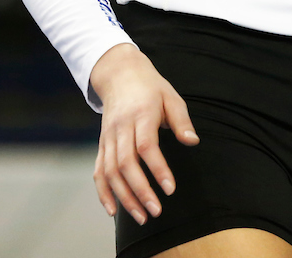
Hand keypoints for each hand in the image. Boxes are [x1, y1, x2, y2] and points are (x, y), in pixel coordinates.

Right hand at [91, 42, 199, 224]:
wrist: (120, 73)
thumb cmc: (151, 87)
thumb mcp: (171, 96)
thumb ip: (182, 121)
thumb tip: (193, 142)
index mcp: (141, 114)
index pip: (146, 146)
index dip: (157, 169)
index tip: (170, 189)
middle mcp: (121, 127)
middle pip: (126, 163)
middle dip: (140, 191)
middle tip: (156, 211)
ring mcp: (108, 137)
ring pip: (111, 171)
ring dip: (124, 197)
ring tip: (141, 217)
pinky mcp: (101, 144)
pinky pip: (98, 171)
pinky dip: (103, 193)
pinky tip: (113, 211)